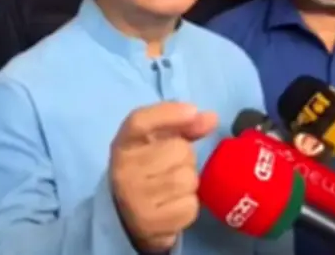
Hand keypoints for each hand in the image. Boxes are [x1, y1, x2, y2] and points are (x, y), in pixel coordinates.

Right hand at [110, 102, 217, 252]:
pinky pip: (190, 206)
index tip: (193, 111)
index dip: (169, 113)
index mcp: (123, 145)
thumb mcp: (158, 143)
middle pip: (178, 150)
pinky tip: (174, 205)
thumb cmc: (149, 171)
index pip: (139, 121)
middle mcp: (123, 170)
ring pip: (187, 179)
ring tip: (174, 188)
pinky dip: (189, 205)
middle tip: (173, 167)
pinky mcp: (149, 223)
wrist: (128, 218)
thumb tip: (211, 117)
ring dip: (189, 183)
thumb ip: (184, 127)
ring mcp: (134, 199)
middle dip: (186, 158)